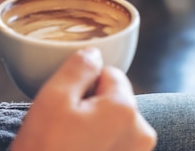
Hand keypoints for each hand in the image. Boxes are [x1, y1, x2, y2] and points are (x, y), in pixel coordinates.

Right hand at [10, 48, 156, 150]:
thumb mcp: (52, 99)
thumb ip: (78, 67)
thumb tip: (94, 52)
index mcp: (125, 109)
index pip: (109, 74)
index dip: (84, 85)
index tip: (66, 107)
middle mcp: (142, 133)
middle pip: (115, 100)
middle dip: (92, 108)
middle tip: (64, 129)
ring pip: (114, 125)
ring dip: (94, 130)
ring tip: (70, 146)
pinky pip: (114, 147)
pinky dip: (98, 149)